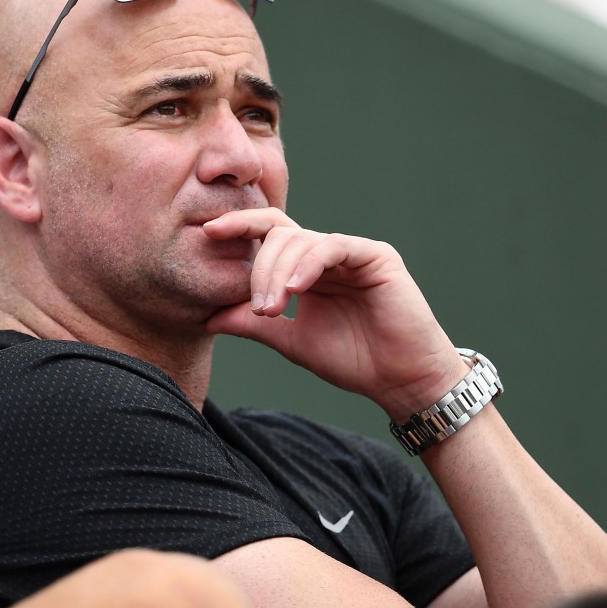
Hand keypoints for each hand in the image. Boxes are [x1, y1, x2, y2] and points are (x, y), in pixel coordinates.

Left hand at [202, 208, 467, 418]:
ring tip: (274, 309)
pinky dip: (310, 264)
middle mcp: (327, 255)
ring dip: (279, 273)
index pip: (269, 235)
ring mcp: (352, 252)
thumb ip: (253, 323)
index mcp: (307, 269)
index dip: (239, 227)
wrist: (400, 380)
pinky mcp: (375, 256)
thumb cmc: (354, 360)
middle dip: (260, 269)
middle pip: (280, 234)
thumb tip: (206, 317)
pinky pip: (333, 247)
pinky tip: (297, 288)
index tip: (208, 235)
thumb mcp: (291, 340)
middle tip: (259, 308)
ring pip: (302, 240)